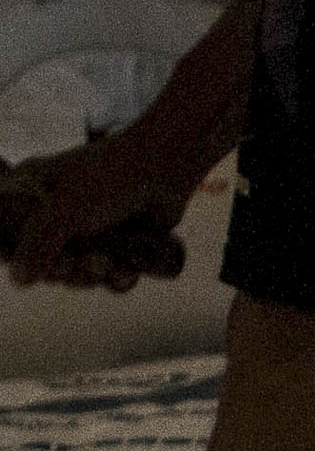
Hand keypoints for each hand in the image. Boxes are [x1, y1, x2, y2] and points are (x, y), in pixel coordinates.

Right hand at [3, 137, 194, 289]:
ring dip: (93, 275)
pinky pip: (112, 275)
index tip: (37, 263)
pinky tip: (128, 272)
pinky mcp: (120, 244)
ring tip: (105, 263)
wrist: (164, 169)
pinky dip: (120, 278)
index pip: (9, 232)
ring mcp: (89, 229)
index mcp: (31, 193)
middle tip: (74, 264)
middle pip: (47, 261)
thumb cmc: (107, 179)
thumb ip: (37, 243)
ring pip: (81, 272)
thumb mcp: (63, 209)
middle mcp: (56, 212)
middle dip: (64, 270)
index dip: (18, 255)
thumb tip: (19, 280)